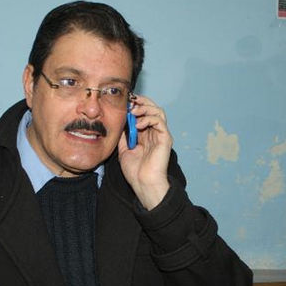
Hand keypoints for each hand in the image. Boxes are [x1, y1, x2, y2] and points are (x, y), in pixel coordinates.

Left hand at [117, 95, 171, 209]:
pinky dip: (148, 118)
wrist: (143, 183)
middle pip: (152, 108)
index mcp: (145, 134)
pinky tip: (137, 124)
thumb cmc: (135, 171)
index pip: (143, 112)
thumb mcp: (123, 149)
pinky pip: (160, 121)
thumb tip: (119, 121)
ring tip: (133, 111)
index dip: (135, 105)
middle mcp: (154, 132)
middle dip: (141, 102)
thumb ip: (123, 135)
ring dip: (145, 108)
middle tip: (129, 102)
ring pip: (158, 111)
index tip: (124, 103)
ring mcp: (161, 134)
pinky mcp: (165, 138)